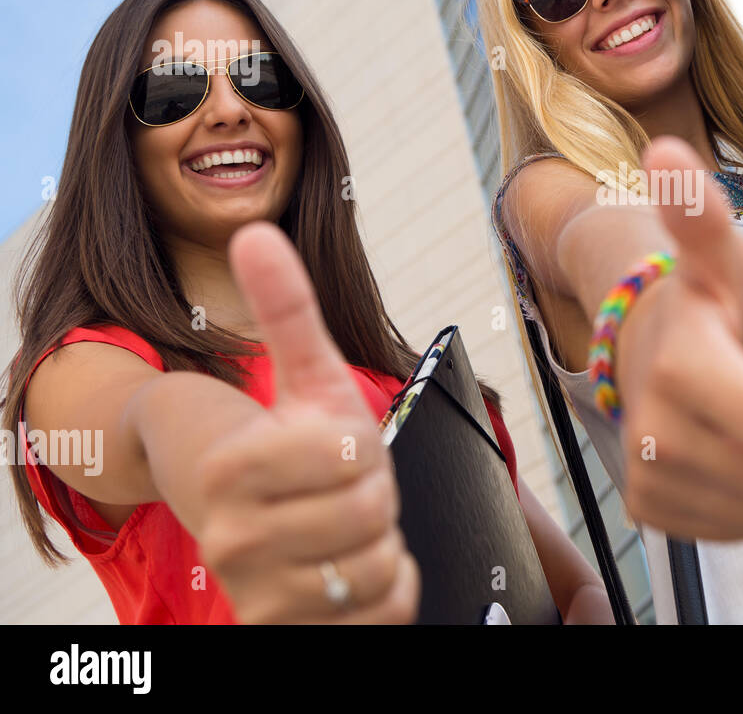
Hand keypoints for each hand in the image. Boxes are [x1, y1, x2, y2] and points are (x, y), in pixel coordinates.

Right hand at [191, 221, 418, 623]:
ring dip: (382, 542)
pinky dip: (386, 591)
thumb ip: (287, 307)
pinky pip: (381, 615)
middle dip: (376, 492)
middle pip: (371, 511)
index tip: (338, 444)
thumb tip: (256, 232)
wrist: (244, 518)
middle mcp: (233, 539)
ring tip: (344, 526)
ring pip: (378, 566)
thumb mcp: (301, 373)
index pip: (353, 452)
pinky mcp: (287, 634)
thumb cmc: (285, 442)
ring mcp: (259, 594)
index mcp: (231, 468)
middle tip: (348, 488)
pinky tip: (351, 568)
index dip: (363, 444)